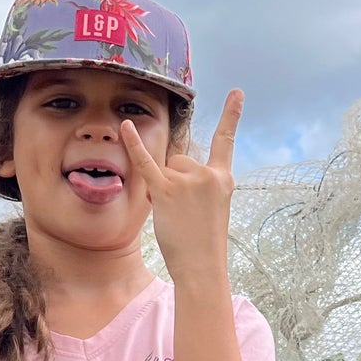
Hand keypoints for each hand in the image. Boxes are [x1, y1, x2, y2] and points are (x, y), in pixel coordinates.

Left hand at [121, 88, 240, 282]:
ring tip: (175, 216)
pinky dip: (133, 145)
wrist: (202, 268)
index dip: (231, 115)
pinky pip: (145, 163)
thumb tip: (171, 167)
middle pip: (179, 160)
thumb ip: (197, 184)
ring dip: (162, 188)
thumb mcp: (212, 209)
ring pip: (164, 169)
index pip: (225, 141)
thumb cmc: (203, 245)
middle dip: (174, 181)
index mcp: (223, 178)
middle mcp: (208, 174)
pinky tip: (124, 126)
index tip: (237, 91)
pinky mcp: (167, 190)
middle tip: (184, 214)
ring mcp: (188, 181)